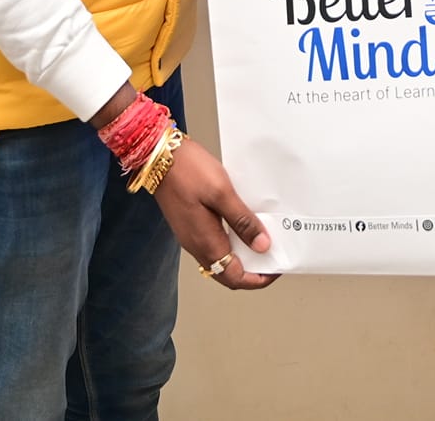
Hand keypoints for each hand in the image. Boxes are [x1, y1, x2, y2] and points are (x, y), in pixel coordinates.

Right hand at [152, 138, 278, 290]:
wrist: (158, 156)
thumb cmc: (188, 171)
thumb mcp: (222, 193)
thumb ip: (242, 221)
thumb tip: (262, 246)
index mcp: (206, 243)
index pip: (235, 278)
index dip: (258, 279)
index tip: (276, 267)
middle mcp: (196, 246)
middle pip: (227, 272)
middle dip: (252, 271)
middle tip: (272, 256)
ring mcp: (191, 236)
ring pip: (220, 259)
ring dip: (241, 257)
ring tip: (261, 240)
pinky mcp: (189, 225)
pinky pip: (213, 244)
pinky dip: (231, 243)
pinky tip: (241, 226)